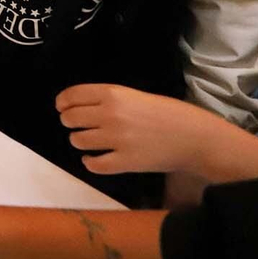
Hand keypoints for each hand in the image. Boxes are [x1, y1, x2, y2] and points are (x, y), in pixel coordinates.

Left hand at [55, 83, 225, 176]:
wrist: (195, 137)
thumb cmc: (169, 113)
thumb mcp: (136, 96)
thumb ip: (109, 99)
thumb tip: (79, 106)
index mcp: (113, 94)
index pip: (72, 96)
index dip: (63, 102)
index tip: (62, 107)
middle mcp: (110, 114)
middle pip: (70, 119)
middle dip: (70, 122)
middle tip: (79, 125)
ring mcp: (116, 139)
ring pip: (77, 141)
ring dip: (80, 141)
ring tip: (90, 142)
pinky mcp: (124, 162)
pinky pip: (93, 165)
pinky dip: (90, 162)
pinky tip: (95, 159)